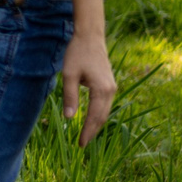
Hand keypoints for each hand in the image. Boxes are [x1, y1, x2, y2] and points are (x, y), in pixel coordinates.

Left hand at [61, 28, 114, 145]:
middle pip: (102, 117)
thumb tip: (69, 118)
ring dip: (96, 124)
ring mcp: (112, 86)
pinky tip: (91, 120)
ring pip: (105, 111)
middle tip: (82, 145)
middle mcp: (111, 90)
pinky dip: (99, 114)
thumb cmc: (77, 53)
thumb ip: (69, 96)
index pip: (95, 117)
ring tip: (86, 135)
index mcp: (101, 89)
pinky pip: (105, 104)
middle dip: (92, 131)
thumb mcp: (69, 75)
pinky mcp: (110, 83)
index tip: (80, 144)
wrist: (90, 36)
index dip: (87, 132)